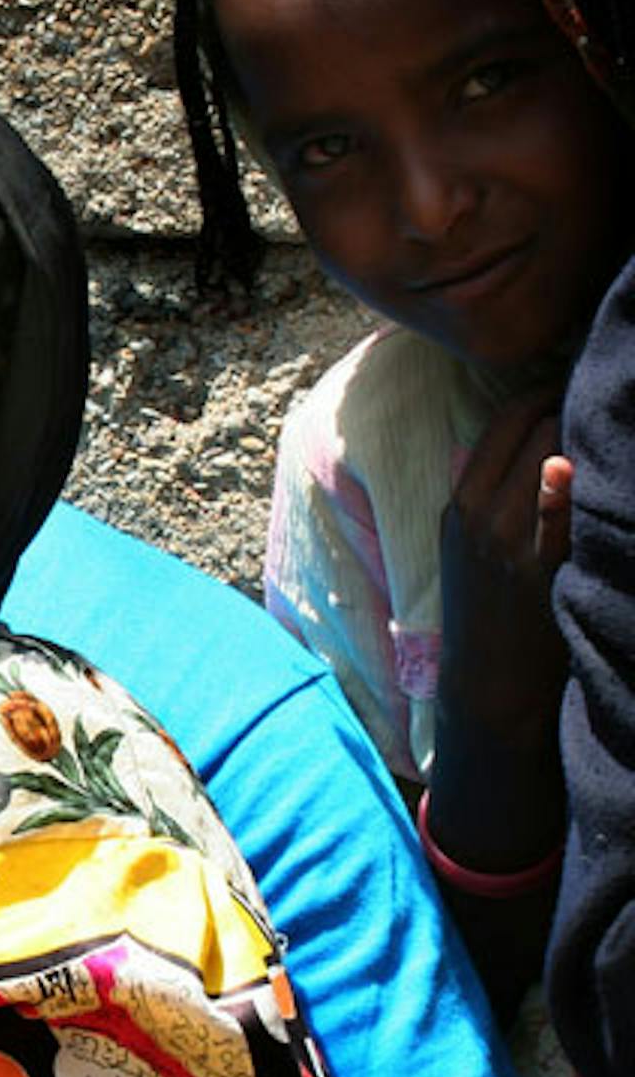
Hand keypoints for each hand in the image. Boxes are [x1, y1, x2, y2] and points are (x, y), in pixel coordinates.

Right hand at [425, 392, 570, 892]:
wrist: (490, 691)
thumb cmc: (489, 620)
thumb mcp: (468, 553)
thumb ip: (491, 502)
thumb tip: (538, 451)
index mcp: (458, 506)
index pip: (505, 421)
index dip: (549, 393)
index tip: (583, 385)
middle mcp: (477, 515)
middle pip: (537, 430)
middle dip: (577, 408)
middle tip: (613, 393)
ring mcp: (508, 540)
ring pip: (555, 456)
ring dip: (590, 438)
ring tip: (621, 425)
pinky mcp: (539, 567)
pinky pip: (565, 506)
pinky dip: (579, 479)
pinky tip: (595, 467)